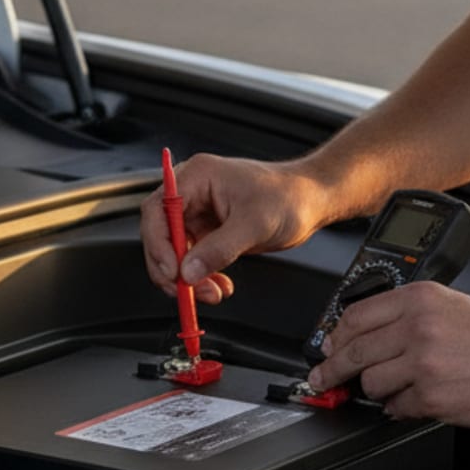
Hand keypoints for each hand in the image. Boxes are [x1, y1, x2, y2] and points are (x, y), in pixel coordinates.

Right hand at [140, 154, 329, 303]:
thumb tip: (189, 272)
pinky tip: (219, 285)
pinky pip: (194, 258)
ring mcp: (200, 212)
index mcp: (197, 177)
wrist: (311, 200)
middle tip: (187, 292)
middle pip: (162, 234)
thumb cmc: (289, 196)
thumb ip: (219, 249)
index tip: (171, 272)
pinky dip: (203, 276)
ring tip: (212, 293)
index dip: (158, 244)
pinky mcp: (210, 230)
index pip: (158, 210)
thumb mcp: (254, 224)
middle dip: (172, 267)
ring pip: (177, 252)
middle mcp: (193, 192)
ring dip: (190, 277)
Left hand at [308, 281, 469, 427]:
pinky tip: (416, 400)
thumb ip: (406, 315)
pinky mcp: (432, 396)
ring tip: (399, 387)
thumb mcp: (448, 305)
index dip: (335, 337)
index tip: (328, 349)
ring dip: (377, 391)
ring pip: (371, 383)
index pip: (355, 316)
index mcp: (419, 299)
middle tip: (325, 379)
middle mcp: (418, 327)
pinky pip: (395, 407)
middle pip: (354, 351)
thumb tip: (363, 335)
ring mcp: (424, 363)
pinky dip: (400, 408)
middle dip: (333, 370)